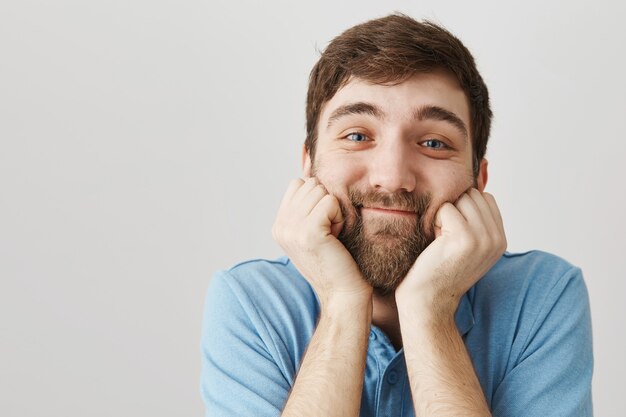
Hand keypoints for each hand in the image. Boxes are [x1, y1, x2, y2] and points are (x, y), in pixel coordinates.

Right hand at [272, 177, 371, 307]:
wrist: (343, 294)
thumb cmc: (336, 262)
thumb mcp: (313, 232)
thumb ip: (306, 209)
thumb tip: (311, 177)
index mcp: (279, 226)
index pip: (297, 184)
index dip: (317, 198)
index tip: (323, 226)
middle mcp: (280, 227)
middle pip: (309, 184)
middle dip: (327, 203)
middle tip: (331, 231)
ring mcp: (291, 229)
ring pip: (320, 191)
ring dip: (334, 210)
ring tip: (334, 235)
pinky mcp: (309, 232)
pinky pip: (330, 202)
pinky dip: (340, 217)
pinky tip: (338, 237)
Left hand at [395, 188, 505, 314]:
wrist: (427, 300)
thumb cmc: (438, 269)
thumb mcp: (465, 244)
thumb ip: (475, 219)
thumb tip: (473, 183)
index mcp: (500, 240)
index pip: (485, 198)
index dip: (463, 208)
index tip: (452, 233)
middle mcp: (497, 239)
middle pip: (472, 195)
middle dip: (453, 209)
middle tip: (444, 238)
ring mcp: (483, 238)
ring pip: (460, 199)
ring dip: (444, 215)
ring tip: (440, 240)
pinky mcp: (465, 237)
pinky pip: (445, 208)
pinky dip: (434, 221)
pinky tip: (434, 242)